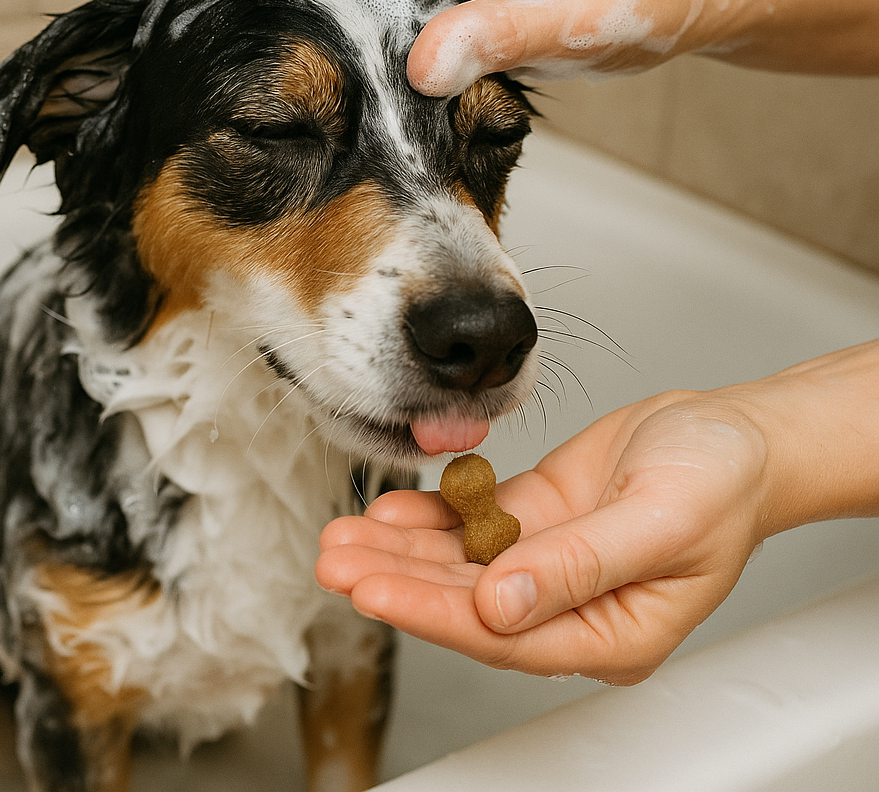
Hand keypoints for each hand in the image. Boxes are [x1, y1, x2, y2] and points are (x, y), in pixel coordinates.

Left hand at [316, 343, 878, 683]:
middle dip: (396, 579)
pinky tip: (392, 507)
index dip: (430, 611)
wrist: (732, 434)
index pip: (501, 634)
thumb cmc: (720, 480)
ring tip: (344, 536)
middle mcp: (569, 605)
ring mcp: (547, 561)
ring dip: (401, 550)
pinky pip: (473, 523)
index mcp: (609, 632)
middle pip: (465, 602)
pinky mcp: (536, 519)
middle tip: (335, 560)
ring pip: (460, 564)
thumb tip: (502, 605)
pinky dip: (432, 515)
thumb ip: (581, 566)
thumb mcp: (662, 522)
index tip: (371, 589)